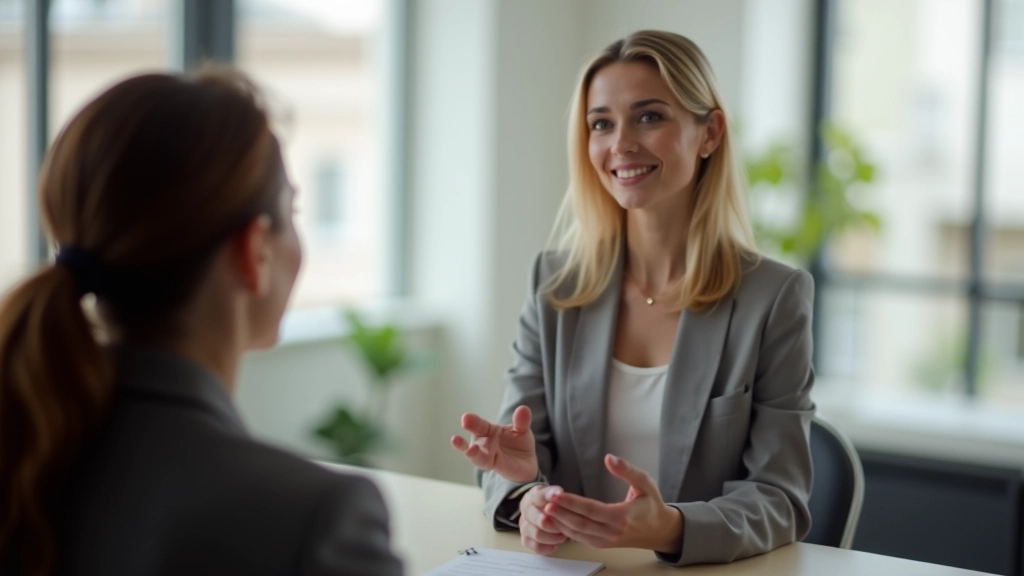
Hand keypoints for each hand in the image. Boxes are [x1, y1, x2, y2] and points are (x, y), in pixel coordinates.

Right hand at [450, 405, 538, 482]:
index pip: (480, 424)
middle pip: (476, 434)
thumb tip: (523, 408)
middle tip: (465, 420)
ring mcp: (486, 454)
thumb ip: (522, 421)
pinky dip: (475, 457)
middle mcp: (484, 442)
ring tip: (460, 442)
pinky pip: (482, 462)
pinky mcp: (491, 465)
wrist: (526, 464)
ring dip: (469, 449)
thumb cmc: (519, 444)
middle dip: (470, 426)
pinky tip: (470, 451)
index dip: (473, 420)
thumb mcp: (522, 430)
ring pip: (475, 452)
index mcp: (489, 430)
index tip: (466, 417)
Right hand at [517, 485, 567, 555]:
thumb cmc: (552, 503)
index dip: (549, 497)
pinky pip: (535, 547)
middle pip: (537, 518)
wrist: (545, 513)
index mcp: (531, 497)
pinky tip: (556, 545)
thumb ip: (555, 494)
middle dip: (553, 523)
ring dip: (553, 537)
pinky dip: (547, 547)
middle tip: (564, 526)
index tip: (561, 496)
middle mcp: (525, 511)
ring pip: (537, 534)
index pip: (538, 497)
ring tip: (564, 536)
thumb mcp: (554, 494)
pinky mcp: (526, 540)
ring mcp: (524, 526)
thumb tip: (559, 493)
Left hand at [543, 454, 683, 552]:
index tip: (556, 494)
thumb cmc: (652, 505)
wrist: (660, 530)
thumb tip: (609, 458)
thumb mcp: (646, 483)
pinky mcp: (602, 543)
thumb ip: (628, 471)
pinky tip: (555, 520)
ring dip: (559, 523)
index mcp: (622, 517)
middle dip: (560, 513)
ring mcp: (606, 541)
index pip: (592, 510)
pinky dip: (566, 530)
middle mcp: (612, 532)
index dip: (572, 503)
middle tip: (543, 502)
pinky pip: (580, 538)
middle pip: (580, 524)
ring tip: (544, 510)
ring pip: (578, 534)